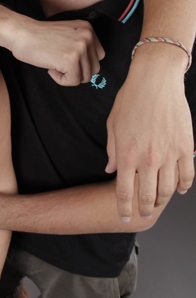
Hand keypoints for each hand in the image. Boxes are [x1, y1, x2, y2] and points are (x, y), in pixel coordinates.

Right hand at [9, 15, 104, 85]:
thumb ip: (81, 45)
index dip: (82, 62)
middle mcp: (88, 36)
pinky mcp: (71, 60)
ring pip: (85, 77)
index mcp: (88, 29)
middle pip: (94, 68)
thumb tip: (89, 67)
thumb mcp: (68, 34)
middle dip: (76, 71)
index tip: (65, 57)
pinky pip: (72, 81)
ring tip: (54, 64)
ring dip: (68, 75)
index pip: (98, 56)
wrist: (21, 34)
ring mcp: (81, 48)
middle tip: (59, 63)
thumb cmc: (39, 37)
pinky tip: (50, 68)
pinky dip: (60, 80)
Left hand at [106, 47, 194, 220]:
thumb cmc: (131, 99)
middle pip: (148, 197)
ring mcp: (169, 155)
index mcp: (128, 155)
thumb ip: (112, 151)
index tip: (124, 216)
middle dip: (144, 210)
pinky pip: (187, 174)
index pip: (124, 192)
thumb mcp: (112, 125)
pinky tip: (180, 190)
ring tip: (158, 202)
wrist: (155, 81)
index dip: (124, 208)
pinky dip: (184, 186)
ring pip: (169, 190)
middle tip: (142, 213)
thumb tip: (111, 171)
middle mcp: (149, 159)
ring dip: (163, 200)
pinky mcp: (185, 147)